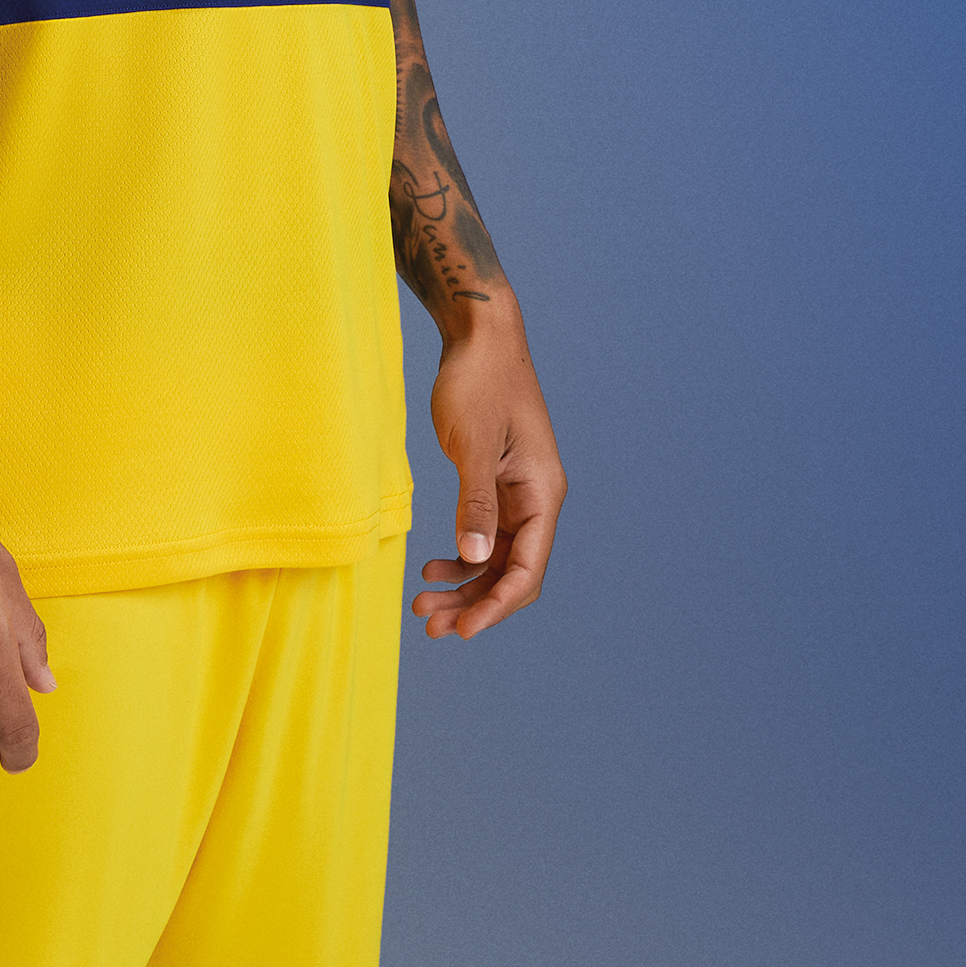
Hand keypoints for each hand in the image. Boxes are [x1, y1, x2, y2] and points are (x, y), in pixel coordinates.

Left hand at [411, 319, 562, 638]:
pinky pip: (484, 537)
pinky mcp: (495, 486)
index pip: (527, 569)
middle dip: (474, 603)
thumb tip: (473, 559)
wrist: (479, 335)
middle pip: (512, 573)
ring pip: (495, 560)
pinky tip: (432, 568)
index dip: (496, 606)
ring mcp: (517, 495)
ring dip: (464, 586)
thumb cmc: (479, 381)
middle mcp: (536, 500)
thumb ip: (474, 504)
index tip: (462, 631)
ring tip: (423, 604)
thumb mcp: (472, 444)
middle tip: (429, 624)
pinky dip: (461, 558)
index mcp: (542, 493)